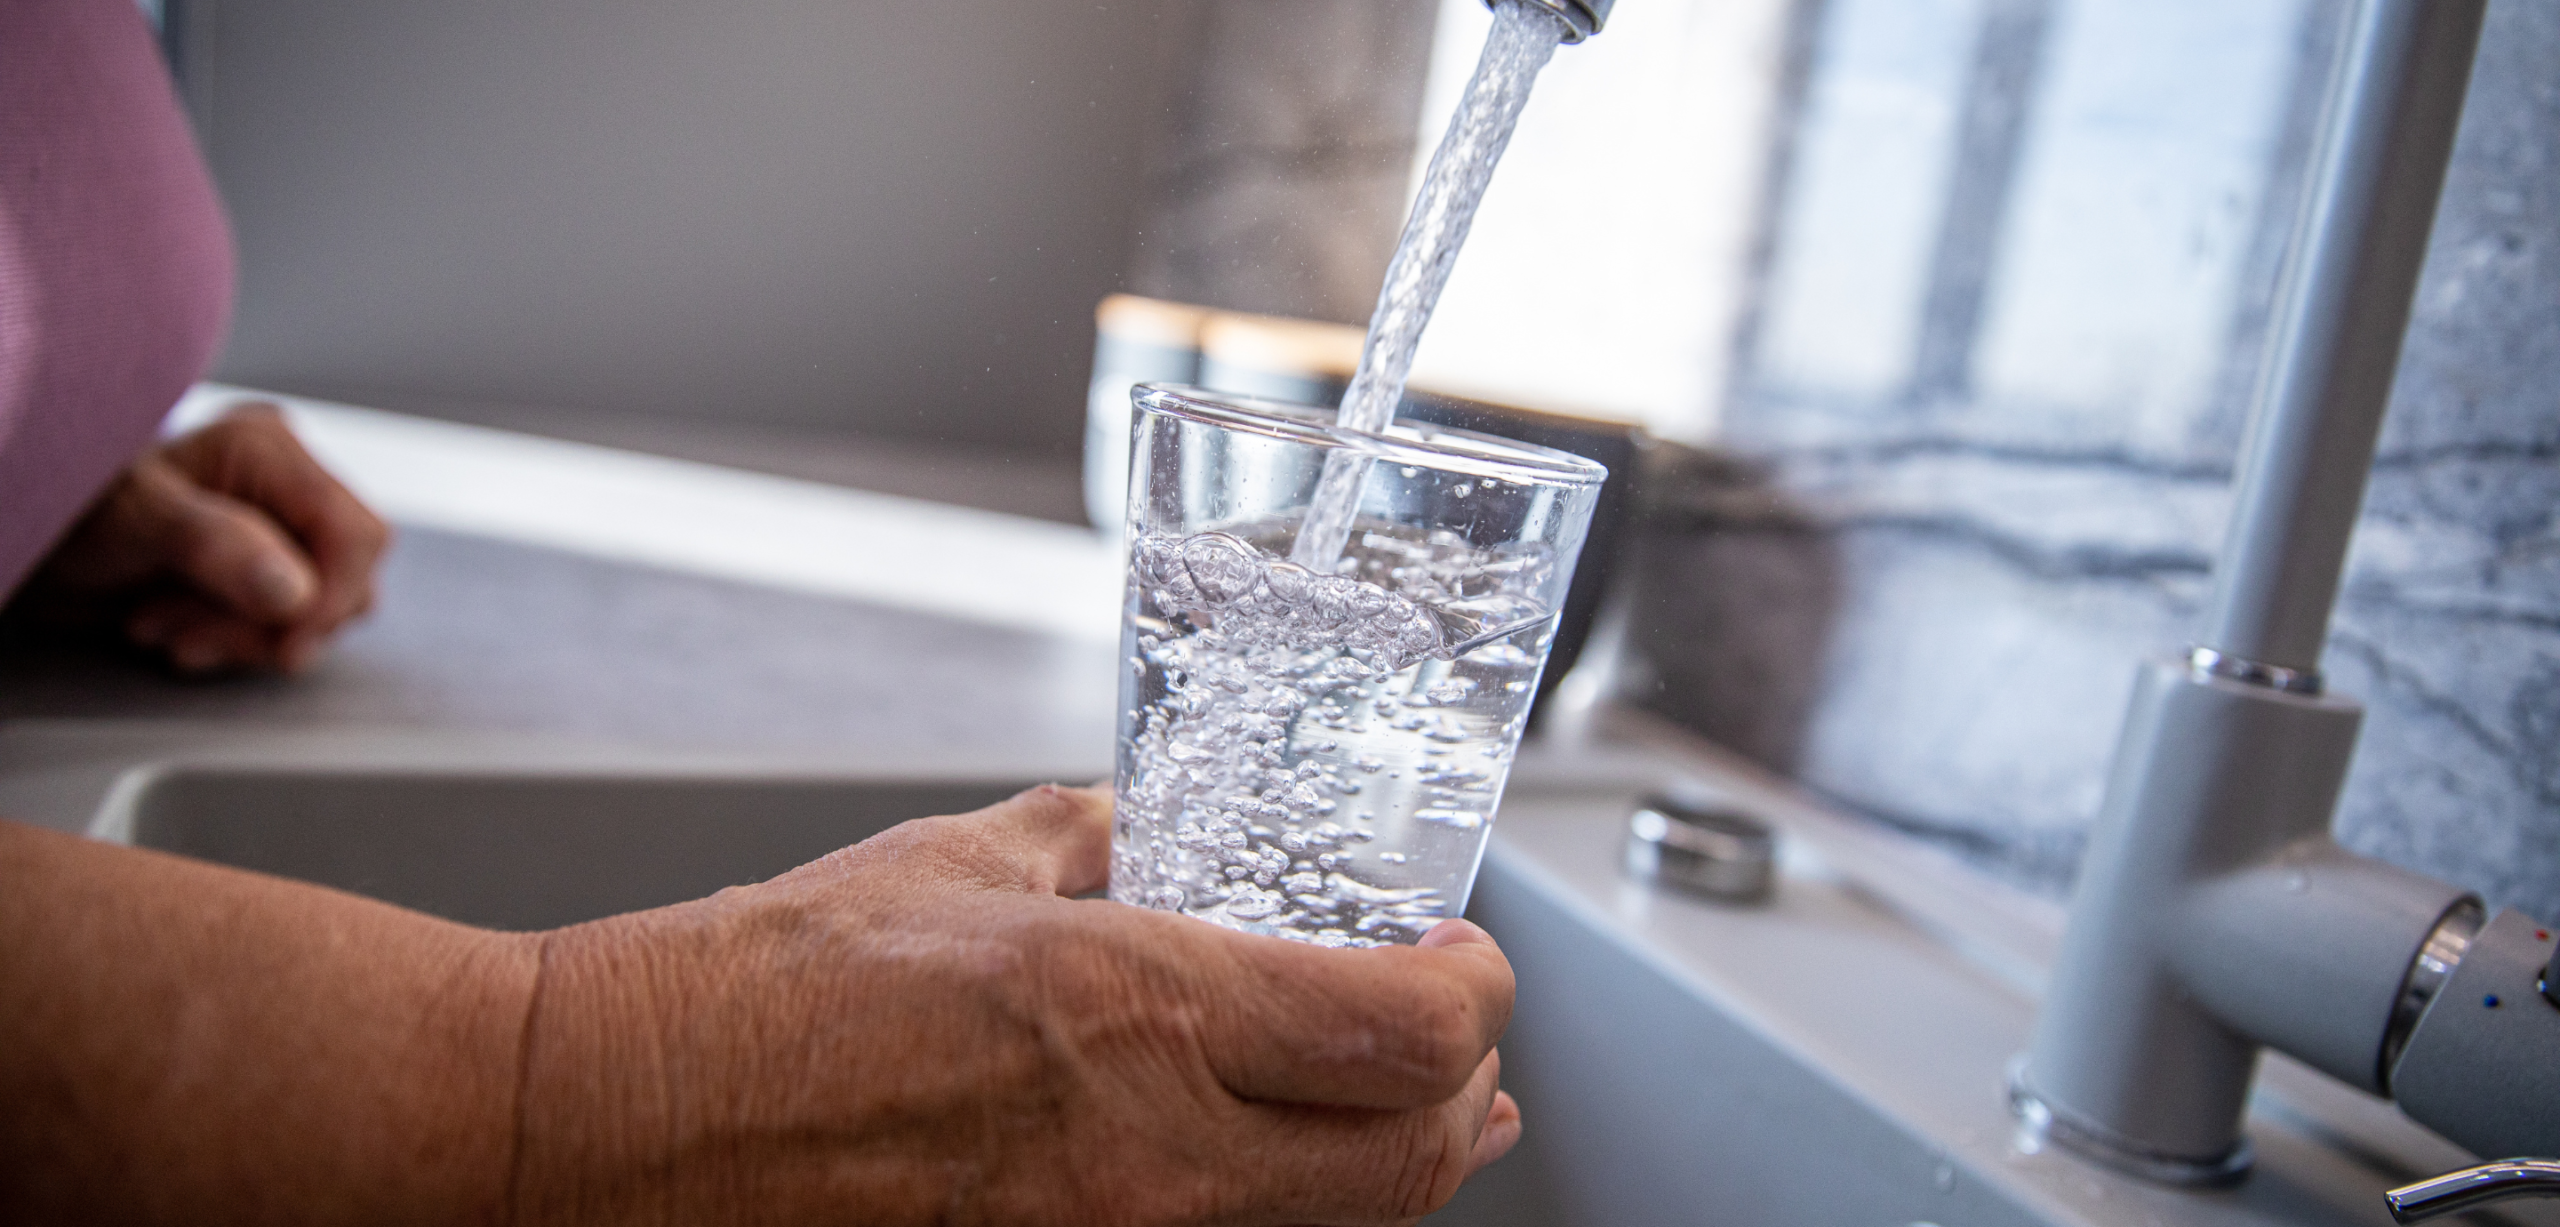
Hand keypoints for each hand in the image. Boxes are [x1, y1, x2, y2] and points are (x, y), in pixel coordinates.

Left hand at [9, 403, 389, 673]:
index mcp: (270, 450)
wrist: (26, 538)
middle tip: (196, 635)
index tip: (282, 641)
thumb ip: (217, 547)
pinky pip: (287, 625)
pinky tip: (175, 630)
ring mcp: (275, 529)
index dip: (330, 597)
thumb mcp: (135, 522)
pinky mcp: (259, 570)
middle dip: (276, 624)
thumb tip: (294, 591)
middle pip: (346, 578)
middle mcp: (284, 486)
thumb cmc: (66, 509)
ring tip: (170, 628)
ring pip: (319, 610)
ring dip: (246, 639)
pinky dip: (234, 643)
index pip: (357, 534)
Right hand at [518, 784, 1522, 1225]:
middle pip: (1412, 1158)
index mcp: (1134, 1012)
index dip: (1475, 993)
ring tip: (1415, 1115)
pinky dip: (1294, 1214)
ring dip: (1397, 1164)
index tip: (1459, 955)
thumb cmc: (756, 995)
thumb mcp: (949, 866)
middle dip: (1462, 1090)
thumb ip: (1085, 843)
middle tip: (1452, 1034)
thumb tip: (1147, 834)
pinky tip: (1286, 1175)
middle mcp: (1151, 1158)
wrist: (611, 1133)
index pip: (1410, 1033)